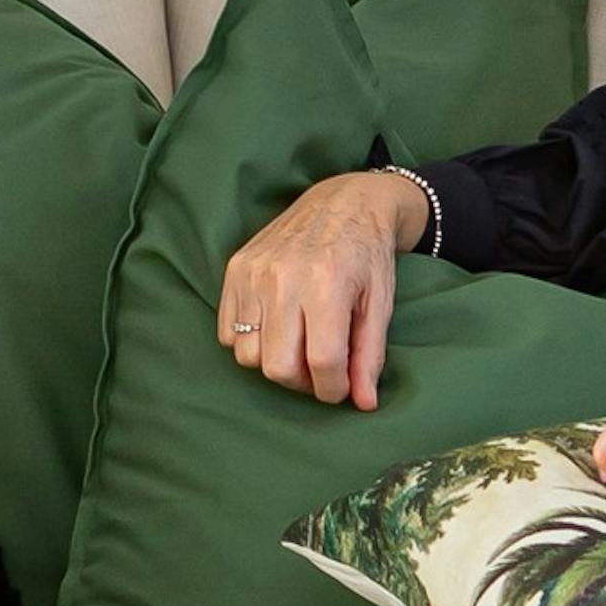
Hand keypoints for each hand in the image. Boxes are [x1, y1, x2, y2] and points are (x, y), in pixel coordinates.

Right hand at [218, 168, 422, 410]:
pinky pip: (227, 333)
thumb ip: (369, 355)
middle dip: (302, 381)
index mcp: (326, 285)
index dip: (333, 389)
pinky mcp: (235, 269)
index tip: (340, 388)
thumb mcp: (379, 304)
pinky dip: (249, 342)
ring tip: (297, 347)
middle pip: (278, 367)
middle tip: (319, 368)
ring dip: (274, 362)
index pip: (322, 363)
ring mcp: (253, 273)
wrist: (343, 201)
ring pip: (248, 355)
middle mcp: (283, 279)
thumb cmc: (366, 254)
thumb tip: (363, 403)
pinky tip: (275, 328)